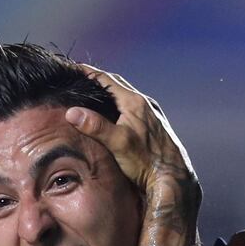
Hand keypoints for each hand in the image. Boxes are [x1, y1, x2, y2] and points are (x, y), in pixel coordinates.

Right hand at [65, 64, 200, 214]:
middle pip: (117, 85)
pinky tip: (114, 116)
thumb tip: (72, 112)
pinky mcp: (154, 126)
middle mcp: (145, 104)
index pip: (107, 79)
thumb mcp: (118, 143)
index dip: (88, 73)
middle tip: (81, 78)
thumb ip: (95, 126)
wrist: (172, 177)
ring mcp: (151, 114)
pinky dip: (119, 106)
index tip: (73, 68)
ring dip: (110, 93)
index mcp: (135, 103)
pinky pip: (133, 108)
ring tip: (94, 95)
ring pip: (126, 96)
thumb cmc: (147, 162)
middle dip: (98, 80)